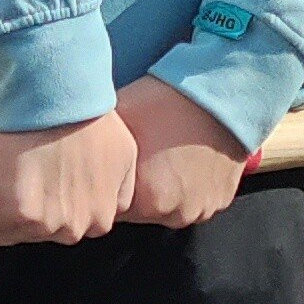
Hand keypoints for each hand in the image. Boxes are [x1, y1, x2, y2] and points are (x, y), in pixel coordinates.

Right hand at [0, 111, 137, 245]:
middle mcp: (77, 226)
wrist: (56, 94)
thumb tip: (103, 198)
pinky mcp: (14, 213)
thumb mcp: (123, 153)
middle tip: (19, 181)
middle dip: (29, 213)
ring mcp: (46, 224)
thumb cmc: (84, 112)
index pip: (69, 229)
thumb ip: (119, 188)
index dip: (50, 209)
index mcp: (103, 216)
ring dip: (0, 217)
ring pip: (12, 234)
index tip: (39, 191)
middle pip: (41, 234)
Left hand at [114, 76, 246, 228]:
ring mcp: (202, 208)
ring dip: (166, 189)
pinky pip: (198, 199)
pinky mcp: (221, 199)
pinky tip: (186, 159)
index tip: (115, 166)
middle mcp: (175, 213)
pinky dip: (191, 185)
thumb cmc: (166, 103)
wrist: (218, 91)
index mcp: (146, 201)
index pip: (117, 208)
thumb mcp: (119, 122)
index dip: (113, 186)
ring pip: (172, 206)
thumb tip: (82, 160)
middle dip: (140, 189)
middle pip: (145, 210)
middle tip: (143, 157)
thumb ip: (102, 152)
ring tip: (166, 156)